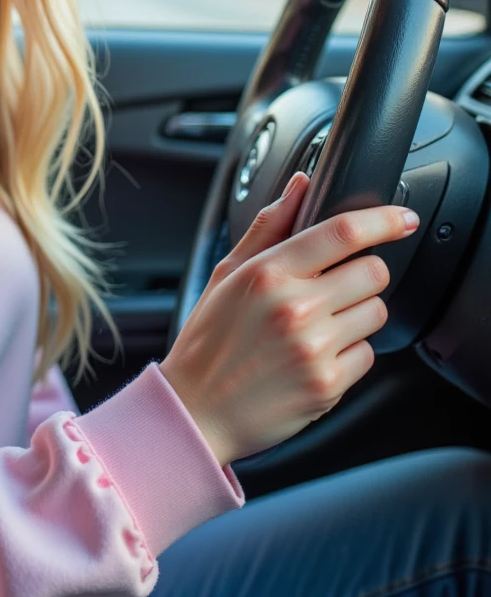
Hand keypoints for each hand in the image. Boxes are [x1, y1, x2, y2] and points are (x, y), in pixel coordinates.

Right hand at [160, 170, 418, 467]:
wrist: (194, 412)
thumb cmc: (208, 344)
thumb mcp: (227, 275)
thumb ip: (268, 227)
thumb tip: (300, 185)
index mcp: (267, 273)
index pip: (342, 232)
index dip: (384, 220)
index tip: (402, 219)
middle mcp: (294, 308)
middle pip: (372, 272)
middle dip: (362, 275)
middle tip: (335, 289)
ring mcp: (313, 348)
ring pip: (376, 313)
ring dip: (358, 315)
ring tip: (321, 327)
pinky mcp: (327, 385)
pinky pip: (367, 355)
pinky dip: (349, 354)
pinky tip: (315, 357)